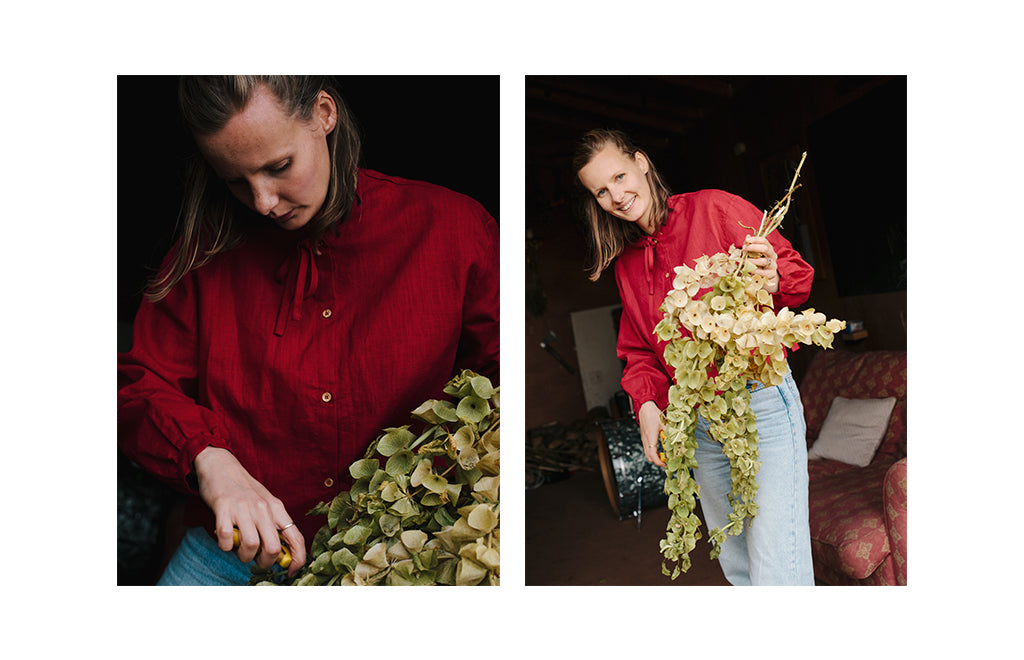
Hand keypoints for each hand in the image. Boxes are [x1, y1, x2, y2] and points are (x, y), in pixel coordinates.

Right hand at [193, 447, 306, 577]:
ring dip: (244, 555)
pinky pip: (226, 538)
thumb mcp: (265, 503)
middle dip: (265, 562)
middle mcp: (263, 508)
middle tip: (257, 561)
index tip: (292, 572)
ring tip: (239, 549)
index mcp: (276, 508)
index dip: (298, 559)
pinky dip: (225, 546)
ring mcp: (243, 508)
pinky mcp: (223, 508)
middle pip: (274, 547)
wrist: (220, 465)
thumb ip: (273, 524)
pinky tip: (225, 540)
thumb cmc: (243, 490)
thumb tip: (281, 553)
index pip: (296, 537)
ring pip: (251, 545)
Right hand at [637, 400, 665, 467]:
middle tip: (666, 462)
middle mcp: (646, 440)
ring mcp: (644, 439)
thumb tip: (678, 439)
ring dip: (655, 458)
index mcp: (650, 437)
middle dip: (657, 462)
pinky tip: (660, 450)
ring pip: (647, 453)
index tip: (665, 464)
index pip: (652, 454)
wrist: (645, 408)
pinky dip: (653, 453)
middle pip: (649, 456)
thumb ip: (670, 432)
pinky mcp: (644, 438)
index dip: (659, 461)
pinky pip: (647, 449)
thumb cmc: (653, 414)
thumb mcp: (664, 422)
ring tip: (664, 457)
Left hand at [743, 235, 778, 292]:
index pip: (764, 241)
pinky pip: (762, 272)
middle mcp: (772, 255)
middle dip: (754, 247)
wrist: (765, 277)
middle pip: (765, 249)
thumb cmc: (758, 263)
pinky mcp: (771, 274)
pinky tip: (748, 270)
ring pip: (763, 261)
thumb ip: (750, 246)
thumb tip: (747, 237)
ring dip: (751, 261)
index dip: (755, 239)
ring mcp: (773, 265)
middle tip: (744, 249)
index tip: (747, 240)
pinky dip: (754, 271)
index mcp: (769, 249)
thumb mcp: (754, 254)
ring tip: (743, 262)